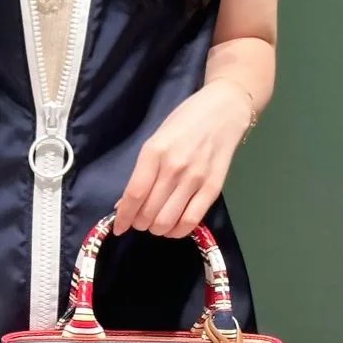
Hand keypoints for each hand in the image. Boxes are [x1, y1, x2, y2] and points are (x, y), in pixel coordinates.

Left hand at [112, 81, 255, 238]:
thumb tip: (125, 202)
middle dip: (139, 223)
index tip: (118, 227)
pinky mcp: (213, 187)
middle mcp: (173, 167)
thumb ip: (143, 170)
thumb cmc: (185, 120)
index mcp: (154, 152)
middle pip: (148, 212)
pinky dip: (178, 231)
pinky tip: (173, 228)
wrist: (224, 111)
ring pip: (167, 221)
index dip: (123, 216)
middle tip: (139, 221)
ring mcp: (195, 178)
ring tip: (155, 224)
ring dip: (156, 229)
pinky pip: (191, 220)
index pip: (134, 194)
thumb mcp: (156, 139)